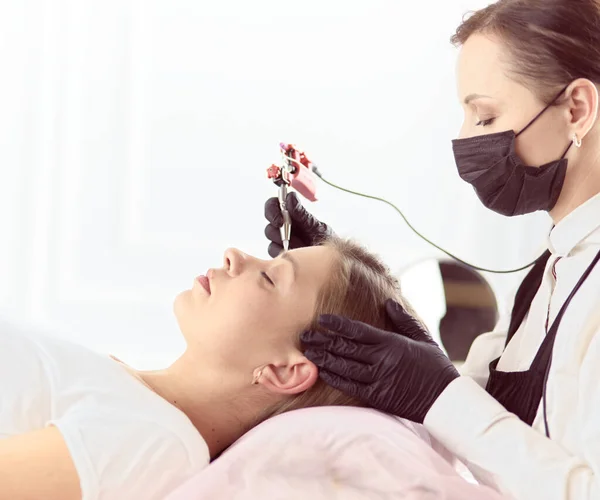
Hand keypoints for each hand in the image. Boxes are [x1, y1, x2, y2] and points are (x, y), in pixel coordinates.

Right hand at [264, 192, 332, 257]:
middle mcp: (284, 224)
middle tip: (284, 227)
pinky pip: (273, 249)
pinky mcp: (278, 253)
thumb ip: (302, 214)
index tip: (281, 214)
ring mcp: (280, 238)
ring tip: (298, 244)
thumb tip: (290, 197)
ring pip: (270, 232)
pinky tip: (294, 253)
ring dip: (281, 236)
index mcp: (293, 214)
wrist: (329, 262)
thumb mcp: (316, 226)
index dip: (274, 206)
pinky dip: (282, 251)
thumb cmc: (324, 241)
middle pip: (269, 216)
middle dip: (275, 220)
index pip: (276, 203)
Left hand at [301, 299, 458, 423]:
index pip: (357, 330)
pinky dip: (334, 378)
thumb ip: (404, 320)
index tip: (322, 319)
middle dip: (323, 340)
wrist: (446, 400)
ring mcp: (378, 379)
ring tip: (308, 352)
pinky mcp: (377, 396)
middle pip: (345, 347)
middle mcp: (382, 360)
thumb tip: (389, 302)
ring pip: (343, 367)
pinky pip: (350, 386)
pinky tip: (322, 371)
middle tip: (305, 335)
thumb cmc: (436, 367)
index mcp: (392, 343)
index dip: (337, 324)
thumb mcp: (423, 338)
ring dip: (324, 358)